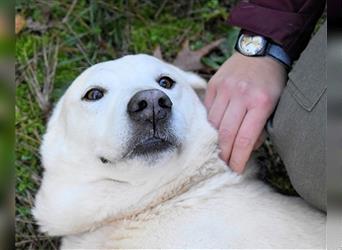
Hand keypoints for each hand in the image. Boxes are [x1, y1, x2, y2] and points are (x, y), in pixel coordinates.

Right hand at [205, 52, 286, 172]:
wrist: (259, 52)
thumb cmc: (270, 81)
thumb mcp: (274, 105)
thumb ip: (260, 128)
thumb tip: (245, 148)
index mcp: (261, 102)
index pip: (244, 139)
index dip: (238, 158)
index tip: (235, 169)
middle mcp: (241, 95)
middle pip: (225, 134)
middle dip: (224, 154)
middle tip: (223, 165)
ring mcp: (225, 89)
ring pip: (212, 124)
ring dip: (213, 141)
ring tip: (216, 151)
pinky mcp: (213, 84)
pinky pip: (207, 110)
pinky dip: (209, 124)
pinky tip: (212, 131)